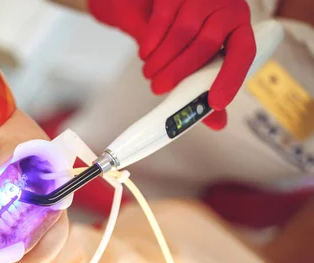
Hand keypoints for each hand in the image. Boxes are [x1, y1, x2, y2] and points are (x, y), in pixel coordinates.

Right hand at [89, 0, 255, 129]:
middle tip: (159, 89)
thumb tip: (217, 122)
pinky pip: (162, 20)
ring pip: (181, 33)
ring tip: (150, 73)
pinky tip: (146, 53)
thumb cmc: (192, 34)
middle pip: (206, 43)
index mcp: (240, 28)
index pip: (244, 53)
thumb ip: (209, 86)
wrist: (171, 2)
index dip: (230, 79)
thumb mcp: (203, 56)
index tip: (214, 102)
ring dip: (160, 60)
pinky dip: (150, 43)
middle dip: (179, 72)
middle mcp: (227, 7)